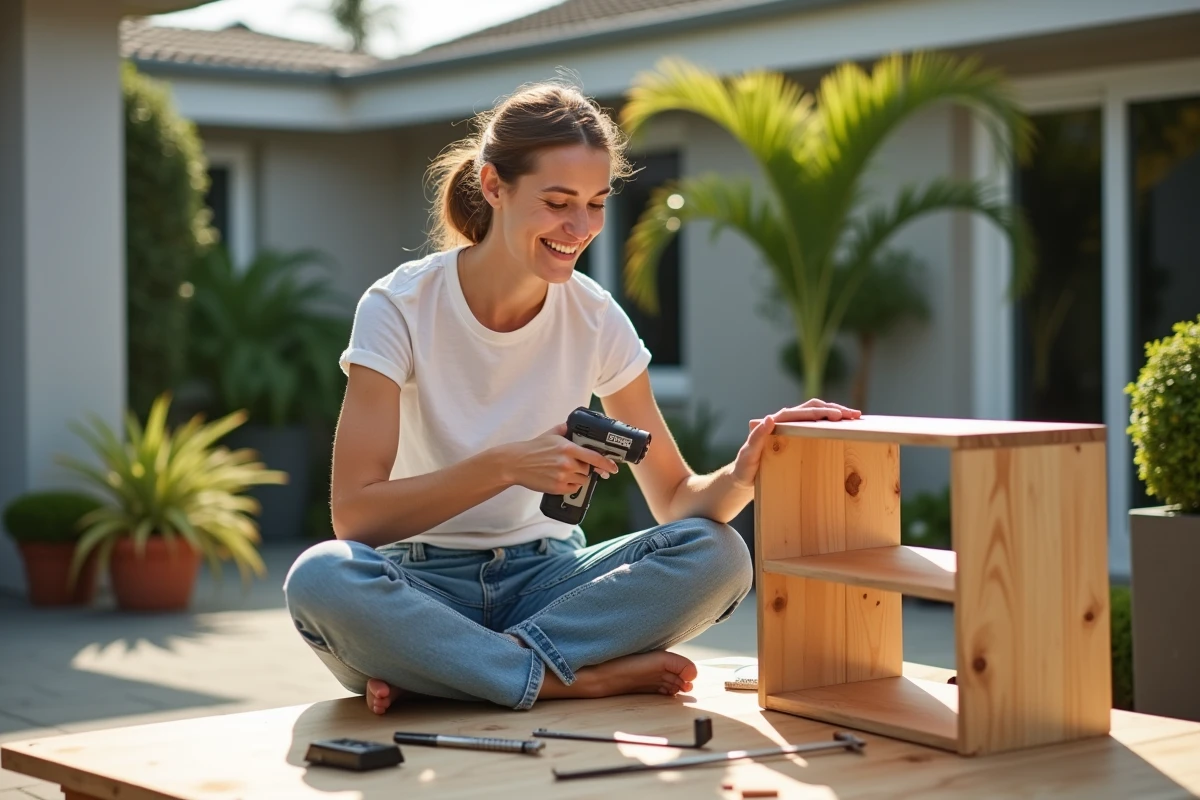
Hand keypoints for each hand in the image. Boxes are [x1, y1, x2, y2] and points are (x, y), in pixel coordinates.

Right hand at [498, 423, 620, 494]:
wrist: (516, 463)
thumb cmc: (533, 448)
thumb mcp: (550, 434)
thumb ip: (565, 428)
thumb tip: (573, 424)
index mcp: (568, 448)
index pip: (594, 457)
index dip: (606, 464)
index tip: (613, 468)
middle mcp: (567, 463)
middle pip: (588, 470)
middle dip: (585, 468)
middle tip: (575, 466)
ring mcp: (562, 476)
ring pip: (582, 480)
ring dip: (578, 477)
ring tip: (565, 472)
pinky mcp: (557, 488)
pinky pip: (573, 489)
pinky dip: (571, 486)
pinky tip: (561, 479)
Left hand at [730, 398, 861, 487]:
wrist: (743, 476)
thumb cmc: (745, 467)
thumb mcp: (748, 454)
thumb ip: (756, 437)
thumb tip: (769, 418)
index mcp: (776, 423)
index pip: (801, 413)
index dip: (819, 412)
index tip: (837, 415)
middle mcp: (785, 422)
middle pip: (812, 409)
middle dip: (834, 409)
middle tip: (854, 415)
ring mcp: (792, 429)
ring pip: (816, 415)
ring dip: (835, 413)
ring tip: (855, 417)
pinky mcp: (797, 437)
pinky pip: (816, 426)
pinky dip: (831, 424)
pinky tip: (845, 427)